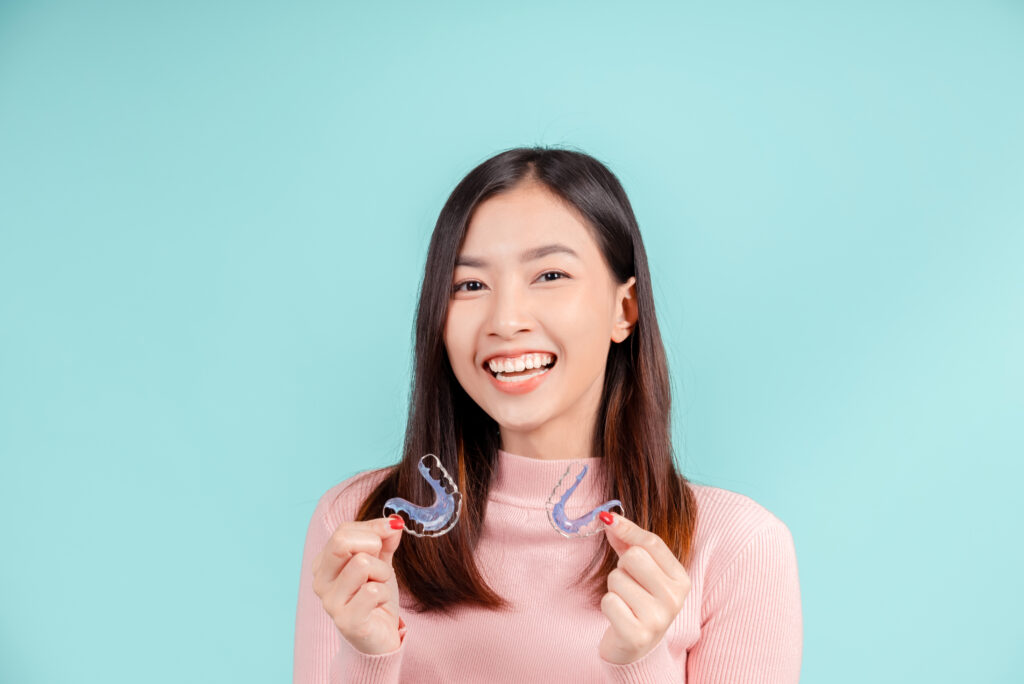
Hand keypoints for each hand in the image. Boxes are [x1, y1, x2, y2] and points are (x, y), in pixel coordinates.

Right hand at [311, 515, 404, 654]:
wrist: (379, 638)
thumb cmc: (375, 598)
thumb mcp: (380, 562)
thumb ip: (384, 540)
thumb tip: (394, 522)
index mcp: (323, 563)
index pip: (344, 530)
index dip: (373, 528)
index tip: (391, 532)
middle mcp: (321, 581)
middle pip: (342, 541)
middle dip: (373, 545)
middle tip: (380, 563)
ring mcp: (330, 602)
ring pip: (362, 563)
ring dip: (382, 572)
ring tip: (379, 586)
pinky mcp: (347, 621)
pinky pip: (373, 590)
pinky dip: (384, 593)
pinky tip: (379, 604)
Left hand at [598, 511, 691, 664]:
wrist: (637, 648)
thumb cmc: (638, 601)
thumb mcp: (640, 570)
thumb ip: (628, 542)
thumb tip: (609, 518)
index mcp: (680, 579)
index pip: (652, 542)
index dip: (627, 529)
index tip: (608, 520)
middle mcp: (675, 599)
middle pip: (634, 557)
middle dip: (622, 567)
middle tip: (628, 584)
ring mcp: (658, 618)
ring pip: (617, 578)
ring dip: (613, 588)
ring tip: (625, 603)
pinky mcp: (637, 635)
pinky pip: (609, 601)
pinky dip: (608, 606)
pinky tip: (620, 617)